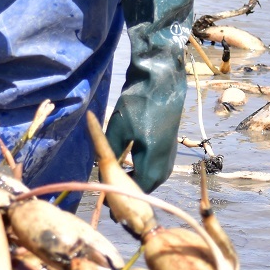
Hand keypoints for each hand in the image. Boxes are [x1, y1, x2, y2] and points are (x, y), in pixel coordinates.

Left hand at [105, 0, 191, 191]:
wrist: (161, 80)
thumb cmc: (138, 105)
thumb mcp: (117, 131)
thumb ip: (110, 154)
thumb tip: (101, 171)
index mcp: (154, 165)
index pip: (134, 189)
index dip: (117, 189)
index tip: (101, 186)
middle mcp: (165, 165)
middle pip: (142, 185)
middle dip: (125, 183)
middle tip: (105, 177)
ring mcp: (169, 156)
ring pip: (148, 175)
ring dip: (132, 173)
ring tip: (114, 166)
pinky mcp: (168, 147)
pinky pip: (153, 165)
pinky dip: (139, 165)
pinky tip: (126, 156)